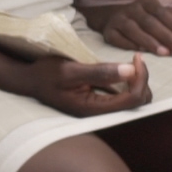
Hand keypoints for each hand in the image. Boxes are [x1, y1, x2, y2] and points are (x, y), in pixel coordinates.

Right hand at [21, 55, 152, 116]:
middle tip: (135, 60)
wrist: (29, 81)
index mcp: (92, 109)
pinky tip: (123, 70)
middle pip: (138, 104)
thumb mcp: (70, 70)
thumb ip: (100, 72)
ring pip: (134, 101)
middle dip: (142, 81)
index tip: (135, 58)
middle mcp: (99, 113)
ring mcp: (99, 109)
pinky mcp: (99, 103)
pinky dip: (130, 84)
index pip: (132, 100)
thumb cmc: (46, 74)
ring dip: (138, 82)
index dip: (141, 78)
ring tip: (131, 64)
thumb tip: (130, 70)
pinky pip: (124, 97)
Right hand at [87, 0, 171, 55]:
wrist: (110, 18)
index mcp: (147, 3)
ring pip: (134, 30)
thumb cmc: (141, 19)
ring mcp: (118, 20)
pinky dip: (130, 45)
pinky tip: (142, 53)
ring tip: (165, 53)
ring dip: (150, 42)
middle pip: (150, 23)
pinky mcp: (108, 32)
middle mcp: (132, 9)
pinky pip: (119, 39)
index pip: (162, 13)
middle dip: (167, 37)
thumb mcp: (158, 15)